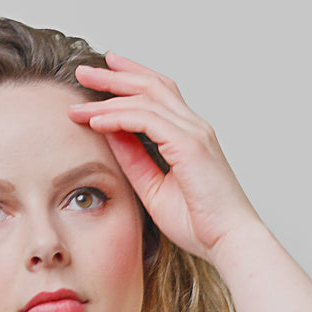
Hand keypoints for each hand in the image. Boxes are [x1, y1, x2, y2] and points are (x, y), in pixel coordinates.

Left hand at [70, 53, 264, 264]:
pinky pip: (146, 120)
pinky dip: (118, 117)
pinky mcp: (189, 145)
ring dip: (110, 93)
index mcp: (189, 135)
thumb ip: (135, 162)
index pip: (159, 94)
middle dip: (115, 74)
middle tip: (83, 70)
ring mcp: (194, 132)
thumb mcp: (155, 190)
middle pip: (151, 84)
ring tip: (81, 93)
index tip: (102, 76)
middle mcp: (194, 127)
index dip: (130, 79)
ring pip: (146, 97)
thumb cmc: (200, 224)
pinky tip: (95, 120)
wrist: (230, 242)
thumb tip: (111, 137)